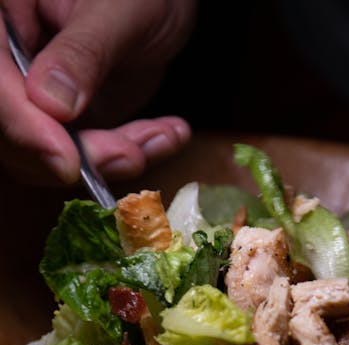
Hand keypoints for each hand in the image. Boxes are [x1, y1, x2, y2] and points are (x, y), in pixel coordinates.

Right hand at [0, 0, 195, 184]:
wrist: (165, 3)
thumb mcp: (116, 9)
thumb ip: (81, 52)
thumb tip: (51, 103)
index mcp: (4, 16)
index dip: (24, 126)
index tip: (66, 160)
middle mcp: (11, 62)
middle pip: (12, 132)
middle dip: (75, 154)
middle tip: (130, 155)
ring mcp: (36, 97)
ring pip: (48, 156)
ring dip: (110, 159)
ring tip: (164, 134)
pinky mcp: (67, 124)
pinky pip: (87, 158)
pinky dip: (130, 155)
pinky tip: (169, 134)